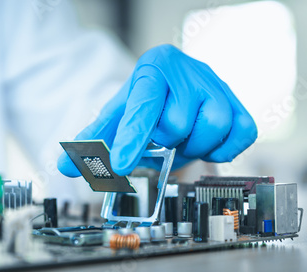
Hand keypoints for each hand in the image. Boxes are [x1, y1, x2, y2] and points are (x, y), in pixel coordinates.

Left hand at [58, 44, 256, 176]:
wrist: (178, 80)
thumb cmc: (146, 100)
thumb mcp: (117, 114)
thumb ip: (94, 140)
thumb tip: (66, 167)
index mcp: (152, 70)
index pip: (142, 107)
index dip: (131, 138)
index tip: (120, 165)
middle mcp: (188, 72)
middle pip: (177, 124)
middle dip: (165, 142)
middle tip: (162, 139)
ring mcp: (217, 85)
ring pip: (211, 128)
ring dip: (193, 146)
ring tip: (182, 140)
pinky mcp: (239, 103)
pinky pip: (240, 134)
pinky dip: (222, 148)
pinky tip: (205, 142)